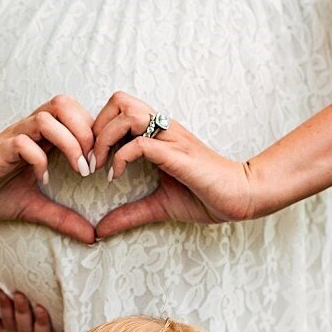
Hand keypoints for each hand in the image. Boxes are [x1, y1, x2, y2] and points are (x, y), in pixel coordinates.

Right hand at [0, 97, 96, 243]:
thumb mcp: (35, 208)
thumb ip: (64, 218)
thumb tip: (94, 237)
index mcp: (40, 137)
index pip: (73, 111)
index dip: (93, 131)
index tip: (101, 162)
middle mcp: (27, 131)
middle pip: (62, 103)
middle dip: (86, 131)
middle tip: (92, 163)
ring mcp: (10, 139)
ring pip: (44, 119)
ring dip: (69, 143)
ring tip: (78, 170)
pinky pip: (21, 143)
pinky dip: (39, 160)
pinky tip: (43, 180)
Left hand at [91, 91, 256, 237]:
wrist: (241, 197)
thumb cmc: (206, 196)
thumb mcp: (157, 206)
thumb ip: (129, 214)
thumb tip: (100, 231)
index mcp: (158, 133)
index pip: (119, 108)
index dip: (98, 128)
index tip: (92, 160)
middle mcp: (163, 129)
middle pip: (119, 101)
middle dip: (96, 127)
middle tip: (91, 159)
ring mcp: (171, 138)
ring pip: (126, 114)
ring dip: (104, 139)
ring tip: (100, 165)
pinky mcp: (177, 154)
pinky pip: (140, 143)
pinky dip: (120, 158)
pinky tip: (116, 177)